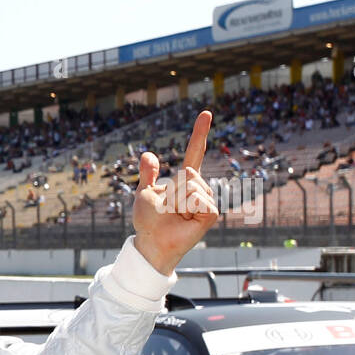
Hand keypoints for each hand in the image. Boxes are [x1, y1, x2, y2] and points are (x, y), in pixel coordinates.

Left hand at [132, 110, 218, 274]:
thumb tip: (148, 154)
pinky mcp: (211, 213)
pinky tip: (186, 219)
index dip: (199, 133)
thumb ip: (148, 174)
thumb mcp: (143, 193)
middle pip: (187, 172)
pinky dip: (185, 208)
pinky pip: (198, 199)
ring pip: (191, 186)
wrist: (152, 242)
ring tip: (176, 214)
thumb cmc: (148, 221)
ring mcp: (207, 200)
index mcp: (184, 180)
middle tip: (167, 207)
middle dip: (171, 189)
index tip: (206, 113)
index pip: (194, 152)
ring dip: (176, 201)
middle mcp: (199, 187)